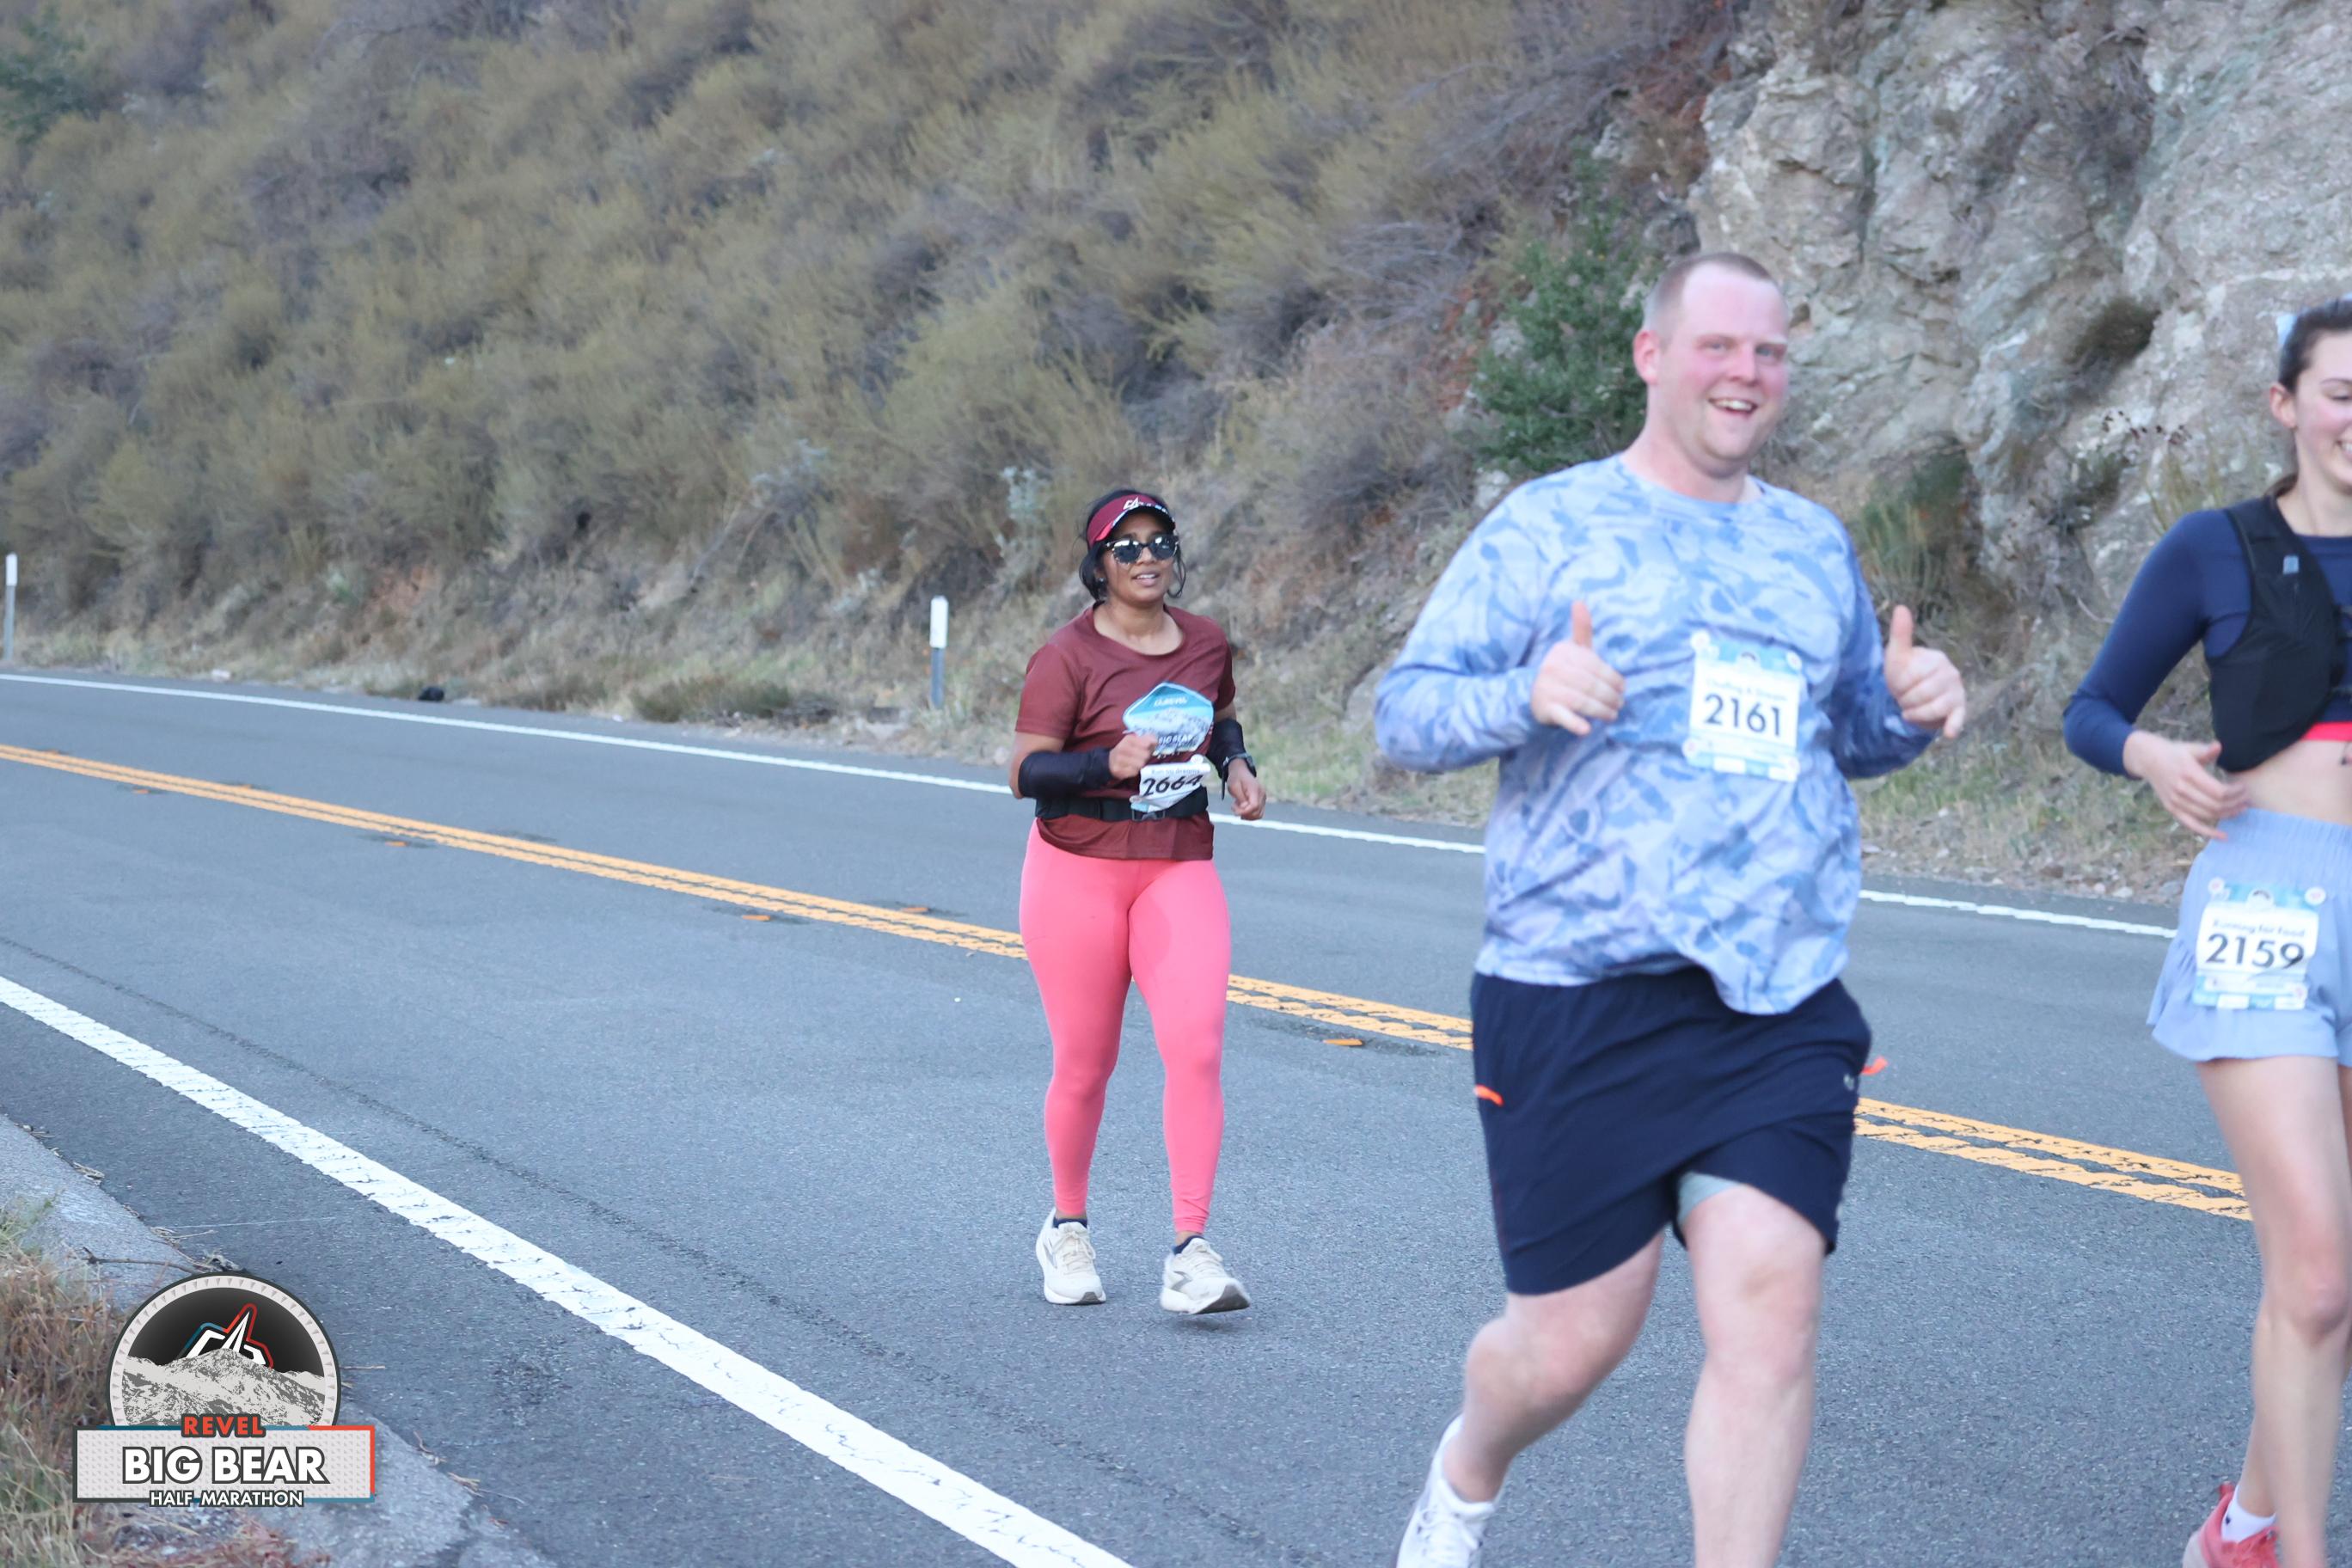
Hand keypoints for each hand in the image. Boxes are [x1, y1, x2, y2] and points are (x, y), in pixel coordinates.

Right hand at [1107, 730, 1155, 781]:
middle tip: (1141, 756)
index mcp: (1128, 739)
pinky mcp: (1117, 769)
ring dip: (1140, 764)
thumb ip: (1149, 739)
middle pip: (1145, 755)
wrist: (1111, 760)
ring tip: (1136, 762)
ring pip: (1140, 764)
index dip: (1150, 747)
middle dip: (1145, 757)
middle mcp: (1122, 748)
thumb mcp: (1138, 741)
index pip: (1147, 744)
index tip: (1147, 748)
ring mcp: (1118, 759)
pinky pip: (1134, 772)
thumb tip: (1155, 741)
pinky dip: (1135, 770)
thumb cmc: (1130, 750)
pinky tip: (1130, 767)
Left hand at [1226, 761, 1265, 820]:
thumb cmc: (1236, 778)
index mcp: (1255, 789)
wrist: (1241, 772)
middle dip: (1244, 814)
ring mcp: (1263, 798)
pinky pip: (1258, 813)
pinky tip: (1241, 809)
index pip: (1254, 806)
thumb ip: (1240, 798)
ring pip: (1258, 815)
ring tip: (1237, 807)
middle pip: (1257, 812)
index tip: (1235, 811)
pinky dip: (1249, 814)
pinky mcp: (1261, 801)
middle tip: (1234, 807)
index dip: (1245, 812)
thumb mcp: (1234, 787)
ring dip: (1246, 815)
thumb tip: (1245, 808)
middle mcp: (1262, 794)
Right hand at [1530, 601, 1624, 736]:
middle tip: (1620, 704)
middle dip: (1610, 696)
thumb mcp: (1572, 650)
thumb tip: (1579, 601)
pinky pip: (1563, 716)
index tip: (1623, 688)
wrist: (1533, 696)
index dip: (1613, 678)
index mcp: (1562, 651)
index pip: (1595, 666)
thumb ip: (1581, 629)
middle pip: (1591, 684)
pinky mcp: (1545, 709)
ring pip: (1582, 701)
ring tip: (1612, 715)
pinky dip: (1575, 724)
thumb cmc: (1562, 671)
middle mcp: (1552, 668)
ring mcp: (1547, 689)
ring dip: (1601, 710)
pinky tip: (1586, 729)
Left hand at [1884, 605, 1965, 739]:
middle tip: (1905, 699)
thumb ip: (1900, 633)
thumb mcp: (1897, 655)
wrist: (1911, 698)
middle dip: (1906, 701)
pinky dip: (1953, 726)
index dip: (1899, 686)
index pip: (1911, 678)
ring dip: (1916, 715)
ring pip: (1933, 709)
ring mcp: (1957, 692)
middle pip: (1921, 695)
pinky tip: (1948, 733)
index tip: (1898, 685)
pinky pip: (1958, 718)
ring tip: (1912, 710)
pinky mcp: (1959, 710)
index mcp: (1937, 659)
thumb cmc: (1904, 675)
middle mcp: (1951, 674)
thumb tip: (1900, 607)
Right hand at [2123, 732, 2249, 841]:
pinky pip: (2192, 825)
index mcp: (2188, 774)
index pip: (2219, 791)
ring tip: (2240, 809)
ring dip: (2227, 814)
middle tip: (2246, 800)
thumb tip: (2218, 746)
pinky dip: (2208, 832)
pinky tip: (2223, 836)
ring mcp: (2176, 802)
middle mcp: (2181, 790)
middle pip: (2216, 805)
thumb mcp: (2190, 748)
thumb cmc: (2174, 753)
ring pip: (2208, 815)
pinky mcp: (2172, 809)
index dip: (2236, 793)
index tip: (2244, 788)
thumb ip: (2205, 750)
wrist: (2149, 760)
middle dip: (2235, 804)